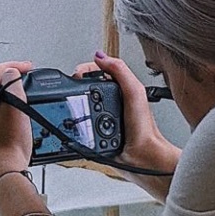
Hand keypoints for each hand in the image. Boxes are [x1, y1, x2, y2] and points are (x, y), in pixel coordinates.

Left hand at [0, 60, 33, 190]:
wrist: (3, 177)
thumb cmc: (7, 147)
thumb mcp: (16, 107)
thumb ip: (12, 82)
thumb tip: (9, 73)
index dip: (12, 68)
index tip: (24, 68)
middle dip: (3, 87)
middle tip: (20, 86)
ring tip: (14, 109)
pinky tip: (3, 128)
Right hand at [73, 52, 179, 180]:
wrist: (142, 159)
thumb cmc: (144, 130)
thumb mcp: (134, 93)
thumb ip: (120, 71)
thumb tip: (100, 56)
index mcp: (120, 89)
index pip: (99, 70)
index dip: (86, 69)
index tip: (77, 73)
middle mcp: (111, 101)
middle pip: (87, 85)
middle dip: (76, 84)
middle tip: (71, 86)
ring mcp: (102, 117)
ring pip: (82, 102)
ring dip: (74, 101)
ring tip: (70, 98)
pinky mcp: (95, 132)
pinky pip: (80, 121)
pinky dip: (75, 119)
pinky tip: (75, 117)